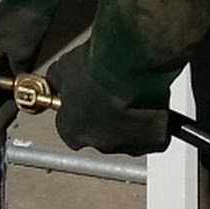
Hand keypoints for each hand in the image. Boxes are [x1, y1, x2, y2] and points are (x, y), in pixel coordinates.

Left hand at [46, 43, 171, 155]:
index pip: (71, 128)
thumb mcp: (64, 68)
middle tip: (111, 92)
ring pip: (129, 136)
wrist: (129, 63)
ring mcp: (128, 145)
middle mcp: (100, 144)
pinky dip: (154, 122)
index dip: (78, 111)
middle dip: (106, 116)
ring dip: (130, 120)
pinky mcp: (154, 141)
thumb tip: (55, 81)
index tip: (83, 98)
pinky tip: (151, 101)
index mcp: (73, 130)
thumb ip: (58, 81)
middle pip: (101, 134)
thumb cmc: (97, 66)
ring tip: (133, 92)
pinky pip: (154, 135)